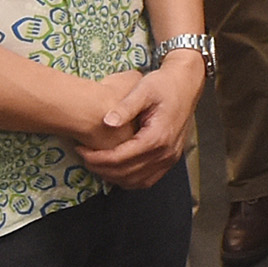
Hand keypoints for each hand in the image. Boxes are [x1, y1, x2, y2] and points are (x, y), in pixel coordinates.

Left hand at [77, 54, 202, 188]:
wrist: (186, 84)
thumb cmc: (164, 84)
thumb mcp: (143, 89)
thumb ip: (125, 107)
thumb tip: (107, 122)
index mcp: (158, 136)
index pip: (121, 158)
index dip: (97, 158)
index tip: (81, 150)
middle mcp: (166, 152)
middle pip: (127, 174)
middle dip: (101, 169)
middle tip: (84, 157)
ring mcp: (170, 158)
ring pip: (137, 181)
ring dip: (114, 177)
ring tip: (96, 164)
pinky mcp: (170, 159)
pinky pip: (148, 180)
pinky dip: (129, 179)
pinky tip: (115, 170)